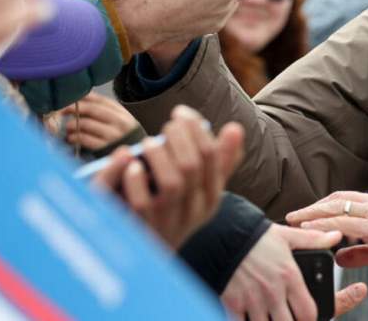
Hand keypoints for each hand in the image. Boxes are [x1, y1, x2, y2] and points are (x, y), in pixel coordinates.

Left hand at [61, 92, 140, 150]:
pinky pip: (84, 138)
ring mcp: (113, 136)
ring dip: (71, 125)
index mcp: (123, 114)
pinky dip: (74, 137)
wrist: (138, 163)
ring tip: (68, 129)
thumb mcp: (122, 125)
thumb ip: (107, 113)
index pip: (100, 99)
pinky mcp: (104, 149)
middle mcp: (120, 123)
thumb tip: (82, 101)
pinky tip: (71, 139)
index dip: (82, 98)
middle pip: (90, 109)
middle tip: (62, 111)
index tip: (69, 99)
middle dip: (72, 108)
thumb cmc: (125, 143)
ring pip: (85, 123)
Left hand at [92, 106, 243, 248]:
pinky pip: (143, 204)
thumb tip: (235, 128)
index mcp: (211, 198)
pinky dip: (137, 182)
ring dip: (158, 156)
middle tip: (165, 125)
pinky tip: (132, 167)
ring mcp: (169, 222)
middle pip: (192, 166)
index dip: (196, 129)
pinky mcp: (143, 230)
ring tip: (148, 143)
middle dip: (177, 137)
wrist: (151, 255)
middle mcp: (194, 212)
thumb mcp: (201, 189)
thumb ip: (220, 161)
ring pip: (171, 184)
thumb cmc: (175, 210)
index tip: (181, 112)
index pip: (211, 156)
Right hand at [221, 224, 367, 320]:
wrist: (219, 234)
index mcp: (289, 276)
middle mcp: (273, 291)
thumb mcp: (286, 235)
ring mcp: (252, 300)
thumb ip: (313, 239)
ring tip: (269, 315)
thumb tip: (336, 236)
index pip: (308, 313)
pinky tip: (250, 316)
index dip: (309, 319)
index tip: (304, 315)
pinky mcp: (233, 304)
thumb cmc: (254, 236)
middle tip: (285, 315)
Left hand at [286, 191, 367, 281]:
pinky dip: (326, 225)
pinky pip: (347, 224)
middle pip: (339, 198)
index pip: (348, 198)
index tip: (307, 213)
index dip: (325, 205)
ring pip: (339, 207)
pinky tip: (313, 230)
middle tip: (293, 215)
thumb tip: (340, 257)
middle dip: (313, 207)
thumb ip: (362, 252)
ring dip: (313, 214)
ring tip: (296, 221)